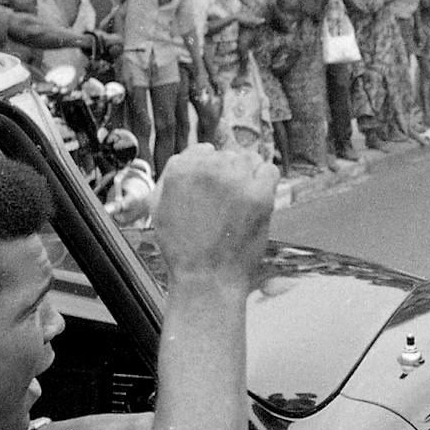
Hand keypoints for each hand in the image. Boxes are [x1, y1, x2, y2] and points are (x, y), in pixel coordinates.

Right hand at [151, 143, 276, 287]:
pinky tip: (258, 197)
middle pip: (227, 155)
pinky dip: (266, 181)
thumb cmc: (182, 248)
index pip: (203, 151)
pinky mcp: (260, 194)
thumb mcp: (160, 208)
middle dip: (228, 175)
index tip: (213, 189)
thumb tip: (196, 153)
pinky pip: (270, 170)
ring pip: (249, 160)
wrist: (206, 279)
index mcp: (180, 169)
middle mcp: (208, 169)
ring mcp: (235, 180)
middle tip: (226, 203)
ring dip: (247, 176)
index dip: (210, 170)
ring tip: (241, 202)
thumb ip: (173, 175)